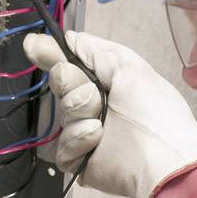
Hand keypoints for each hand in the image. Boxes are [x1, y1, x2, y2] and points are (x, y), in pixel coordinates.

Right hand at [23, 31, 196, 197]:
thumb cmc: (155, 112)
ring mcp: (86, 132)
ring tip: (101, 123)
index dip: (52, 54)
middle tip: (94, 94)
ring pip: (62, 113)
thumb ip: (94, 50)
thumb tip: (66, 37)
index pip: (71, 63)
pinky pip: (61, 145)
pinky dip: (77, 139)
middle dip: (73, 85)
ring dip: (80, 112)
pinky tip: (96, 139)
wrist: (163, 158)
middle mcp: (96, 105)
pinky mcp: (80, 160)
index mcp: (108, 82)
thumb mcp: (128, 67)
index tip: (33, 46)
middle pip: (62, 84)